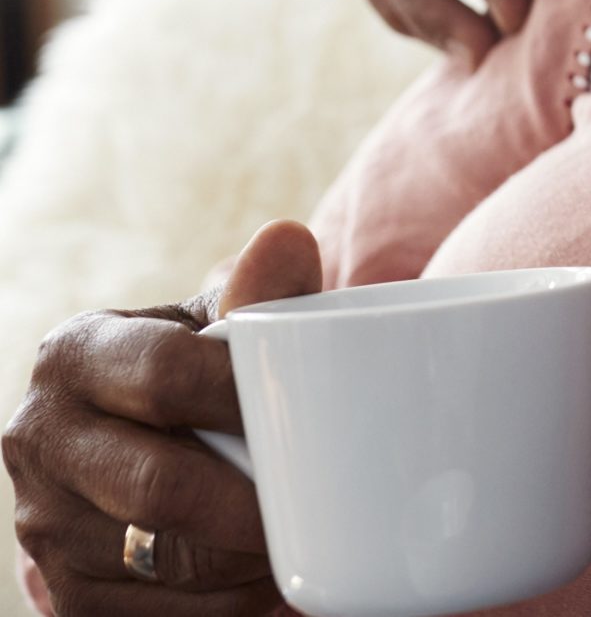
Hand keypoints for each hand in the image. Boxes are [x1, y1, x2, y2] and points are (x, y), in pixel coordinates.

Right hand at [4, 223, 321, 614]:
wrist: (134, 441)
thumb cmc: (197, 367)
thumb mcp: (217, 320)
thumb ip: (258, 288)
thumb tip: (287, 241)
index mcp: (74, 356)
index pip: (166, 376)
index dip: (244, 399)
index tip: (311, 413)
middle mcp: (37, 440)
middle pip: (159, 485)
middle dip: (253, 502)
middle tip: (322, 500)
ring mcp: (41, 525)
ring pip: (160, 561)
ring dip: (247, 561)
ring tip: (305, 538)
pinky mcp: (64, 596)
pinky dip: (225, 606)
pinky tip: (267, 579)